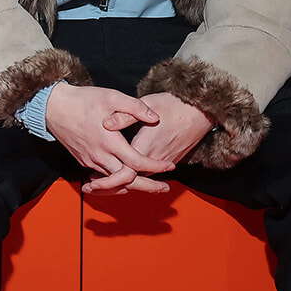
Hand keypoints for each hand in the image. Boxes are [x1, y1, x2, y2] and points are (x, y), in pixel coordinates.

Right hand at [45, 83, 172, 193]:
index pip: (137, 162)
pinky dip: (117, 182)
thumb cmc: (83, 100)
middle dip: (148, 186)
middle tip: (165, 189)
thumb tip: (155, 118)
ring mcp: (90, 160)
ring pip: (115, 182)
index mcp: (109, 141)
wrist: (53, 107)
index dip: (155, 166)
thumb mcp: (112, 97)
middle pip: (127, 180)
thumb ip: (136, 108)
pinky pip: (104, 177)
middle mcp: (100, 155)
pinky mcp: (84, 161)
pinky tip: (127, 179)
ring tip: (151, 186)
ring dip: (133, 185)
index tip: (170, 166)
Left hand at [84, 92, 211, 195]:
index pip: (124, 173)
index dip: (106, 181)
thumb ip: (127, 115)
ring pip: (138, 179)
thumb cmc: (174, 104)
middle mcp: (155, 158)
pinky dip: (133, 178)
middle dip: (108, 187)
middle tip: (89, 188)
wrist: (201, 111)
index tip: (91, 182)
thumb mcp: (148, 103)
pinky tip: (120, 173)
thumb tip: (107, 123)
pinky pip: (148, 174)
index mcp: (146, 146)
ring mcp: (163, 161)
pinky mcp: (169, 160)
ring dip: (119, 183)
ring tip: (98, 183)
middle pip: (129, 182)